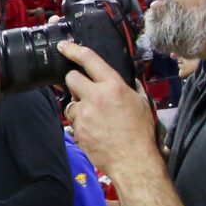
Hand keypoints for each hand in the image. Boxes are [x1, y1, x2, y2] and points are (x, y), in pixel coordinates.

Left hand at [57, 40, 160, 179]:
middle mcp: (96, 96)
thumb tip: (130, 81)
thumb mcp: (142, 102)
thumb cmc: (140, 132)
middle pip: (71, 78)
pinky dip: (81, 124)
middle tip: (86, 91)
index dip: (73, 50)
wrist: (132, 159)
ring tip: (95, 118)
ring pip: (70, 102)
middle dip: (76, 82)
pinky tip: (95, 130)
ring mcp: (84, 114)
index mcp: (113, 86)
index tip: (63, 46)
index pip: (89, 60)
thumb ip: (132, 88)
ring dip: (79, 107)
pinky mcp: (77, 129)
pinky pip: (73, 122)